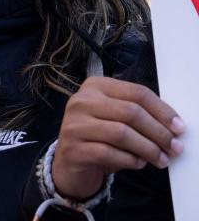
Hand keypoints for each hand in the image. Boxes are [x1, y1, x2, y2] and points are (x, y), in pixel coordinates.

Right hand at [53, 77, 184, 198]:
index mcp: (95, 86)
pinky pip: (109, 153)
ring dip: (148, 149)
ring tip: (160, 159)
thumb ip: (138, 115)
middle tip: (174, 147)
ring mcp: (74, 124)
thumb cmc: (99, 136)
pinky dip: (130, 161)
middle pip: (130, 112)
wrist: (70, 160)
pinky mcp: (72, 148)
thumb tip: (173, 127)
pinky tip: (138, 163)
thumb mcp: (115, 117)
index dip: (162, 110)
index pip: (136, 92)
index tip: (178, 128)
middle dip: (158, 132)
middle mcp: (81, 101)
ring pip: (121, 133)